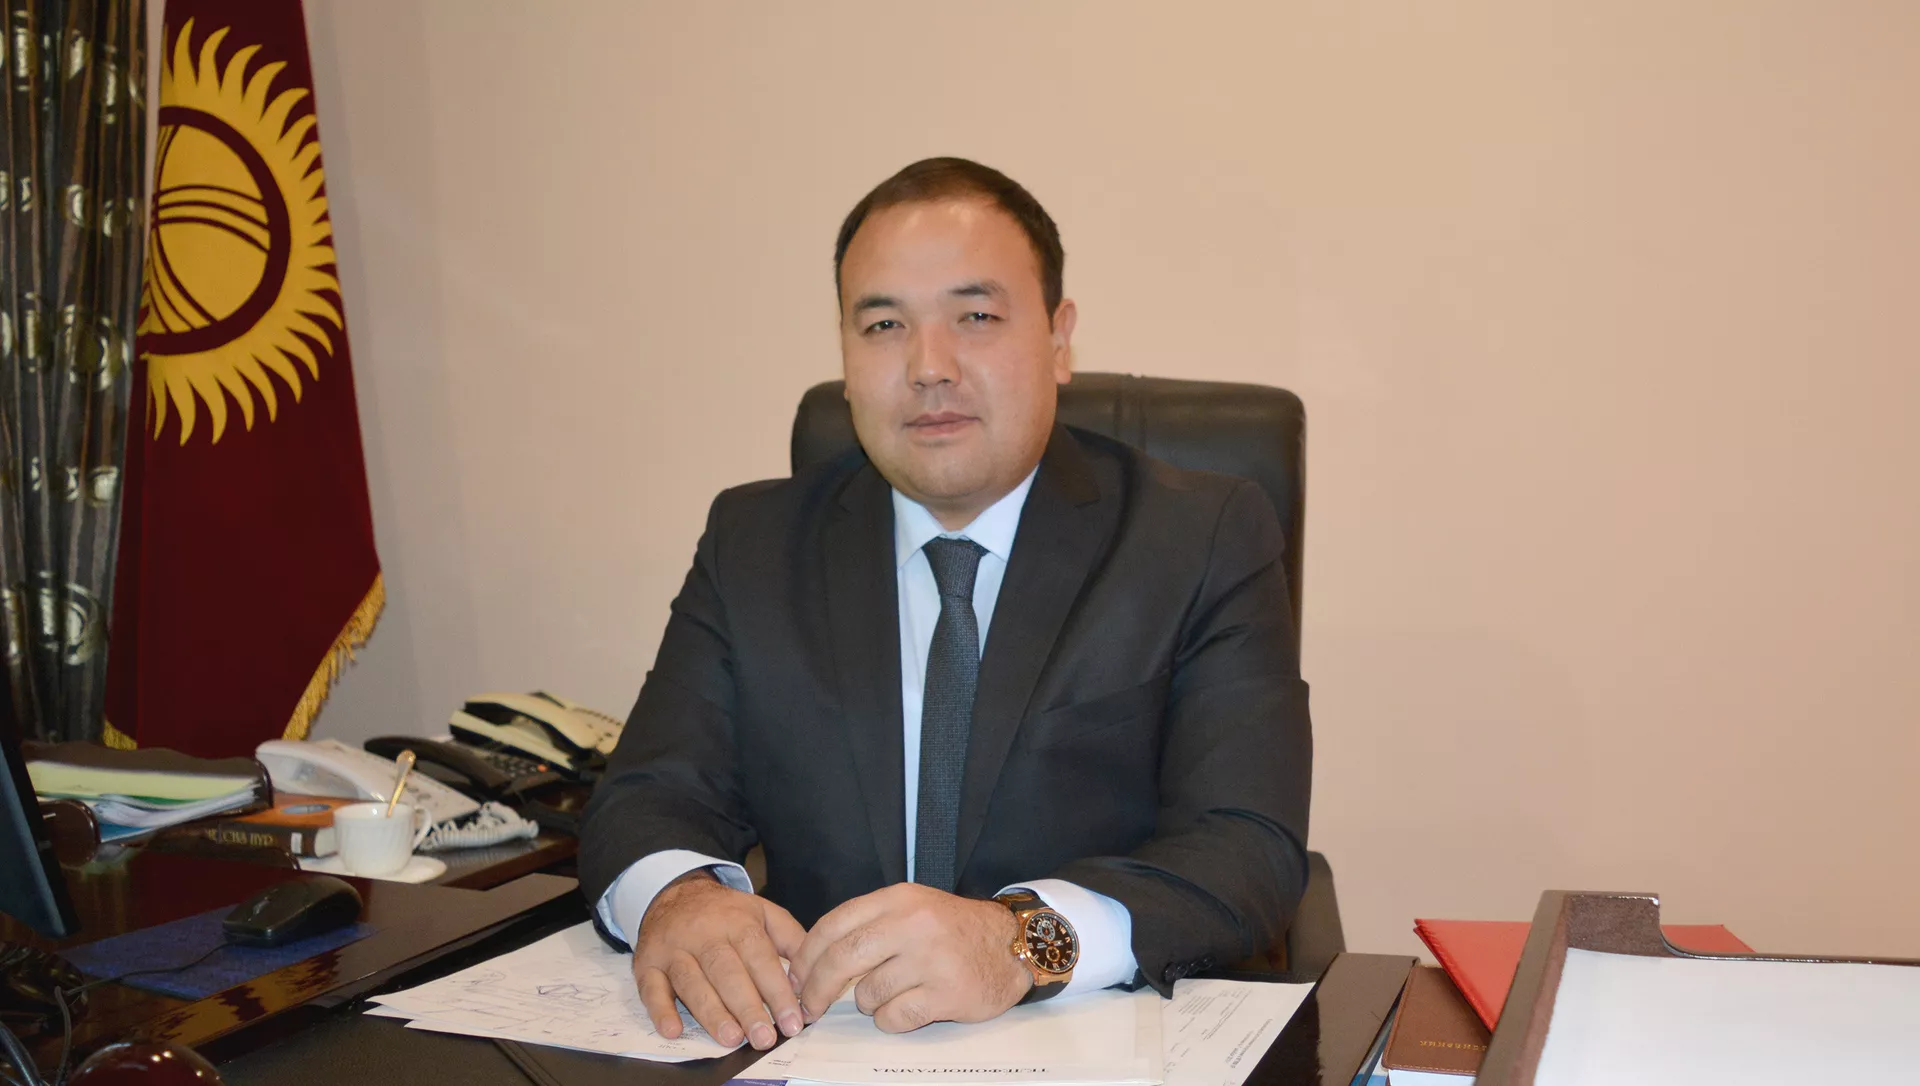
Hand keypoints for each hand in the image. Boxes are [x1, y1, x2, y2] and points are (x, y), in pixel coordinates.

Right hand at [632, 871, 806, 1050]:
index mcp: (737, 922)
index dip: (777, 990)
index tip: (792, 1021)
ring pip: (691, 981)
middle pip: (726, 971)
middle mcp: (704, 934)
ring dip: (710, 1011)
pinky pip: (650, 987)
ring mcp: (673, 949)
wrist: (674, 893)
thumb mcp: (761, 912)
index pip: (760, 956)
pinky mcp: (646, 963)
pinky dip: (659, 1010)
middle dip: (746, 1006)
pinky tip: (673, 1030)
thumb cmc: (725, 913)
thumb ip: (790, 939)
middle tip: (763, 1037)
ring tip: (730, 1038)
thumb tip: (811, 974)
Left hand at [788, 883, 1031, 1032]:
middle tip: (809, 1007)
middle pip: (841, 959)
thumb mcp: (914, 908)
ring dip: (868, 1004)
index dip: (806, 956)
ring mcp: (930, 959)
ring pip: (867, 994)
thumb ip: (870, 925)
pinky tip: (907, 1010)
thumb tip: (813, 960)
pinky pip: (895, 1017)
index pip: (834, 924)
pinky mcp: (946, 993)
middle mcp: (913, 924)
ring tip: (889, 996)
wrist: (1013, 945)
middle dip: (816, 988)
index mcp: (898, 899)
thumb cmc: (954, 930)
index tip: (796, 977)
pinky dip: (891, 1020)